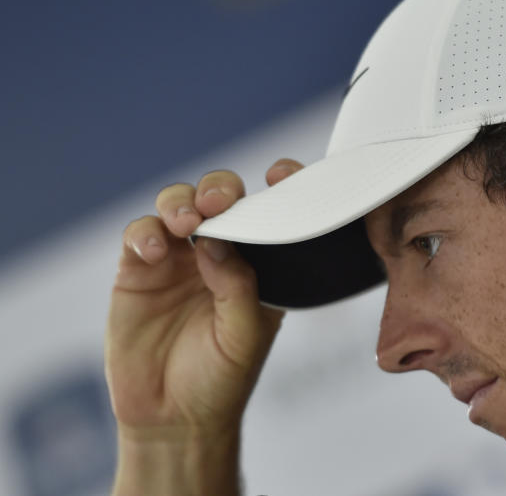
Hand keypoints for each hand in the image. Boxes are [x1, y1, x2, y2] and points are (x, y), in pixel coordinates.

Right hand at [107, 158, 302, 441]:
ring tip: (188, 223)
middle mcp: (221, 251)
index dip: (277, 188)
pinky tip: (155, 252)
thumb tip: (219, 241)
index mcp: (260, 263)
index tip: (280, 176)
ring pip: (177, 205)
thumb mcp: (244, 336)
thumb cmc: (221, 378)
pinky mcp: (138, 270)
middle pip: (220, 197)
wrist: (173, 417)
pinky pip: (140, 235)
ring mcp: (179, 257)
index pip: (271, 212)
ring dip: (182, 203)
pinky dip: (146, 234)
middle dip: (220, 189)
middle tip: (220, 201)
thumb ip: (239, 287)